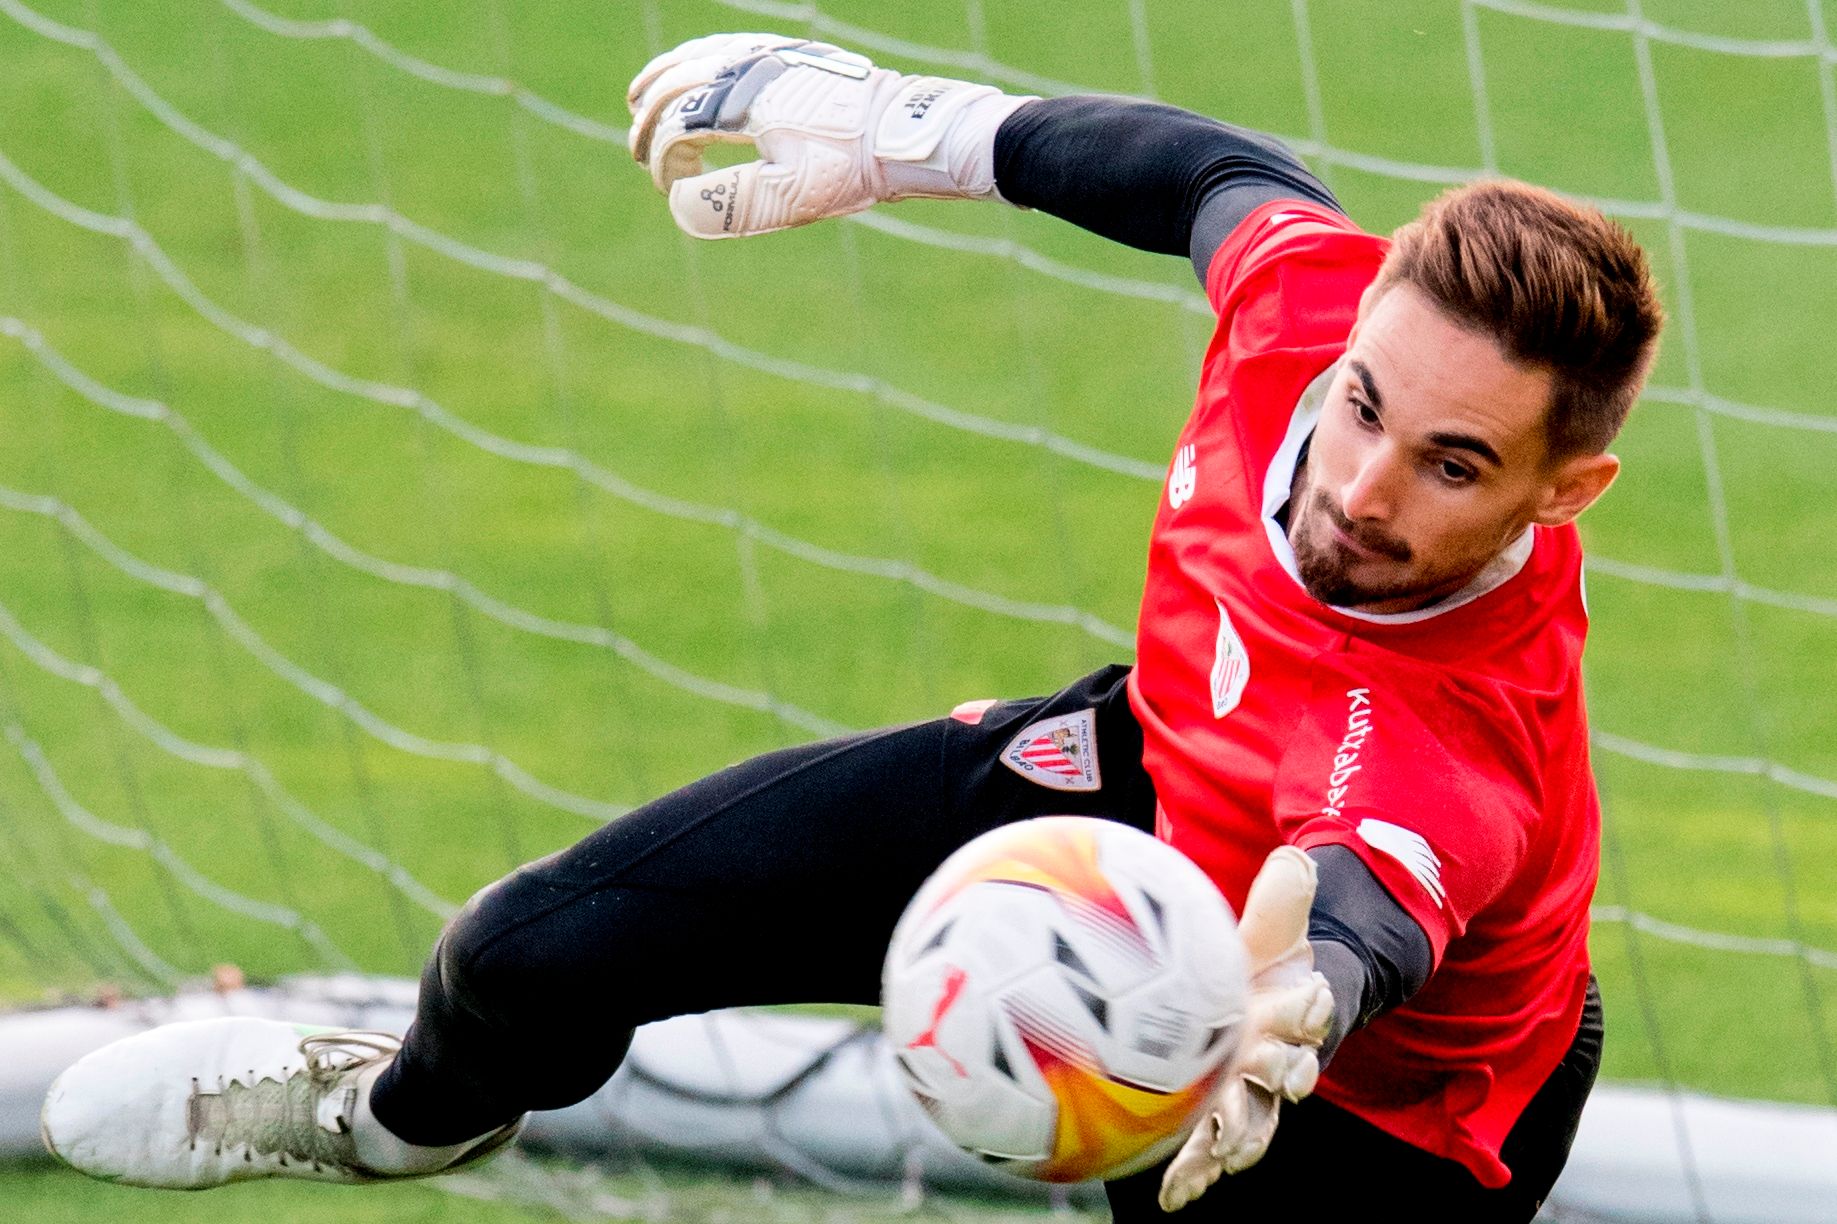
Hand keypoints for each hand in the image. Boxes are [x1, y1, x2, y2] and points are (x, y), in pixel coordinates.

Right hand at [626, 33, 1032, 237]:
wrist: (902, 133)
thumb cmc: (849, 168)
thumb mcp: (789, 198)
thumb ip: (731, 204)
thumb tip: (680, 204)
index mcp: (745, 104)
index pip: (680, 125)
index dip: (664, 158)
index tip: (668, 187)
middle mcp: (752, 70)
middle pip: (681, 85)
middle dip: (652, 117)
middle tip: (638, 148)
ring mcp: (772, 56)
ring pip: (702, 56)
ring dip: (666, 77)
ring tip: (641, 94)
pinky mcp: (792, 54)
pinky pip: (732, 44)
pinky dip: (702, 57)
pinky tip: (699, 68)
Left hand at [1158, 846, 1334, 1212]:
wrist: (1272, 1000)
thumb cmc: (1274, 961)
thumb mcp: (1277, 926)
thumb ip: (1284, 899)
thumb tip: (1295, 856)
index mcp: (1296, 1014)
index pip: (1309, 1014)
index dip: (1306, 1011)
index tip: (1304, 1008)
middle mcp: (1279, 1060)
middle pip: (1285, 1078)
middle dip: (1276, 1085)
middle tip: (1257, 1096)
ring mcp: (1250, 1095)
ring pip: (1249, 1125)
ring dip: (1232, 1144)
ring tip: (1211, 1166)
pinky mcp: (1218, 1118)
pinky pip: (1205, 1148)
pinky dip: (1192, 1173)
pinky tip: (1169, 1198)